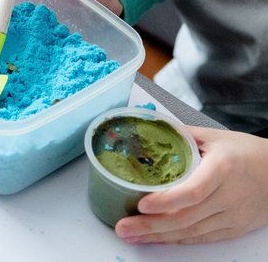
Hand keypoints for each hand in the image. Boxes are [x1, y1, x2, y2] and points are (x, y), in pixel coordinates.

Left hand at [116, 127, 267, 243]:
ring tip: (131, 235)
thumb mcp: (216, 136)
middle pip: (186, 217)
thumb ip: (183, 135)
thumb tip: (150, 129)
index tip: (142, 203)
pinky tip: (156, 240)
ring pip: (191, 232)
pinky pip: (201, 238)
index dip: (167, 201)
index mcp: (223, 169)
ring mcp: (231, 218)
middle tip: (123, 227)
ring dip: (158, 237)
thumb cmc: (246, 152)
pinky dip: (176, 240)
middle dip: (151, 225)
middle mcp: (228, 197)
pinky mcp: (232, 230)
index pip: (193, 191)